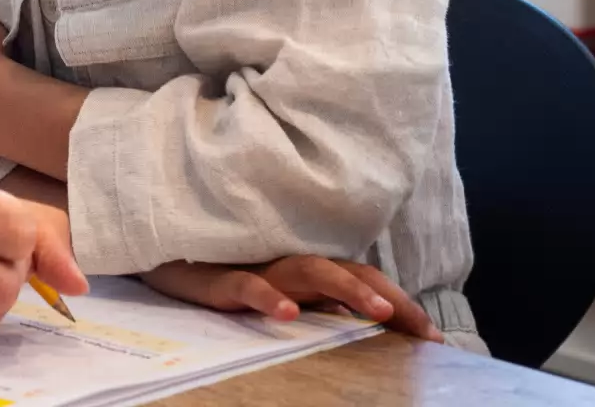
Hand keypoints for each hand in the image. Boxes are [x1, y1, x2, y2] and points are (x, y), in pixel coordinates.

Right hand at [140, 255, 443, 340]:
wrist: (161, 255)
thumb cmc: (222, 272)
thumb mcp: (274, 294)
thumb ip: (313, 305)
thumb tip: (359, 326)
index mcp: (304, 270)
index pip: (361, 280)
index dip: (398, 302)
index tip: (434, 338)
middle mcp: (287, 264)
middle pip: (346, 272)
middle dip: (388, 298)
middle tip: (421, 328)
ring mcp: (256, 268)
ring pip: (308, 272)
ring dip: (347, 290)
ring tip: (377, 313)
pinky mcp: (220, 278)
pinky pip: (247, 286)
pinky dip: (269, 297)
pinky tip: (288, 314)